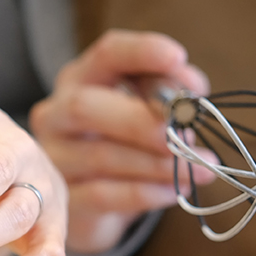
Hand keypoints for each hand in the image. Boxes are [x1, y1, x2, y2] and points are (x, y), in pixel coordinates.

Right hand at [30, 29, 214, 253]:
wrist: (94, 204)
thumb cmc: (125, 146)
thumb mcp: (146, 114)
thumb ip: (167, 97)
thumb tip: (192, 93)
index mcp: (80, 80)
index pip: (105, 55)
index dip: (140, 52)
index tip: (177, 57)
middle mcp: (55, 115)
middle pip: (84, 107)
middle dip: (140, 120)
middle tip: (185, 135)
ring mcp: (53, 159)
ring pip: (99, 155)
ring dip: (157, 163)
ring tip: (202, 168)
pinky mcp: (62, 201)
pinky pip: (103, 195)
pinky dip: (146, 192)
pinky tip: (176, 191)